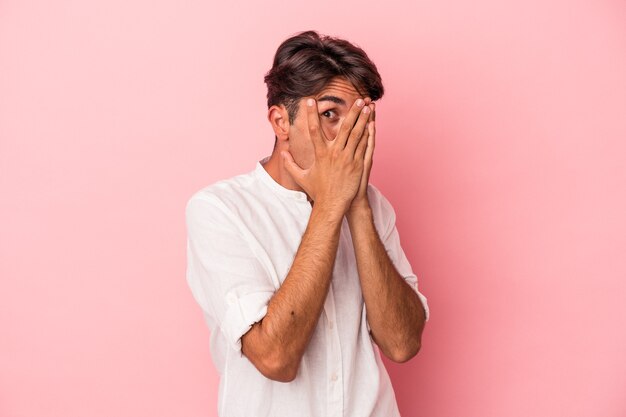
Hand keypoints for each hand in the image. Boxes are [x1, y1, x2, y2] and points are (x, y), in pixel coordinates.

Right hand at [282, 96, 372, 214]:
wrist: (333, 206)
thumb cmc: (318, 191)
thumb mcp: (301, 177)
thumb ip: (290, 164)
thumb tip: (282, 153)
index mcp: (320, 154)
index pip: (313, 130)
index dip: (311, 114)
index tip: (310, 101)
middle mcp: (334, 154)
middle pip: (343, 128)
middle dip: (350, 111)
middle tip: (356, 98)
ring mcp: (347, 159)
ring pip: (356, 134)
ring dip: (362, 119)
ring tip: (367, 106)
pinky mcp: (358, 165)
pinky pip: (364, 146)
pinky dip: (368, 134)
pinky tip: (372, 123)